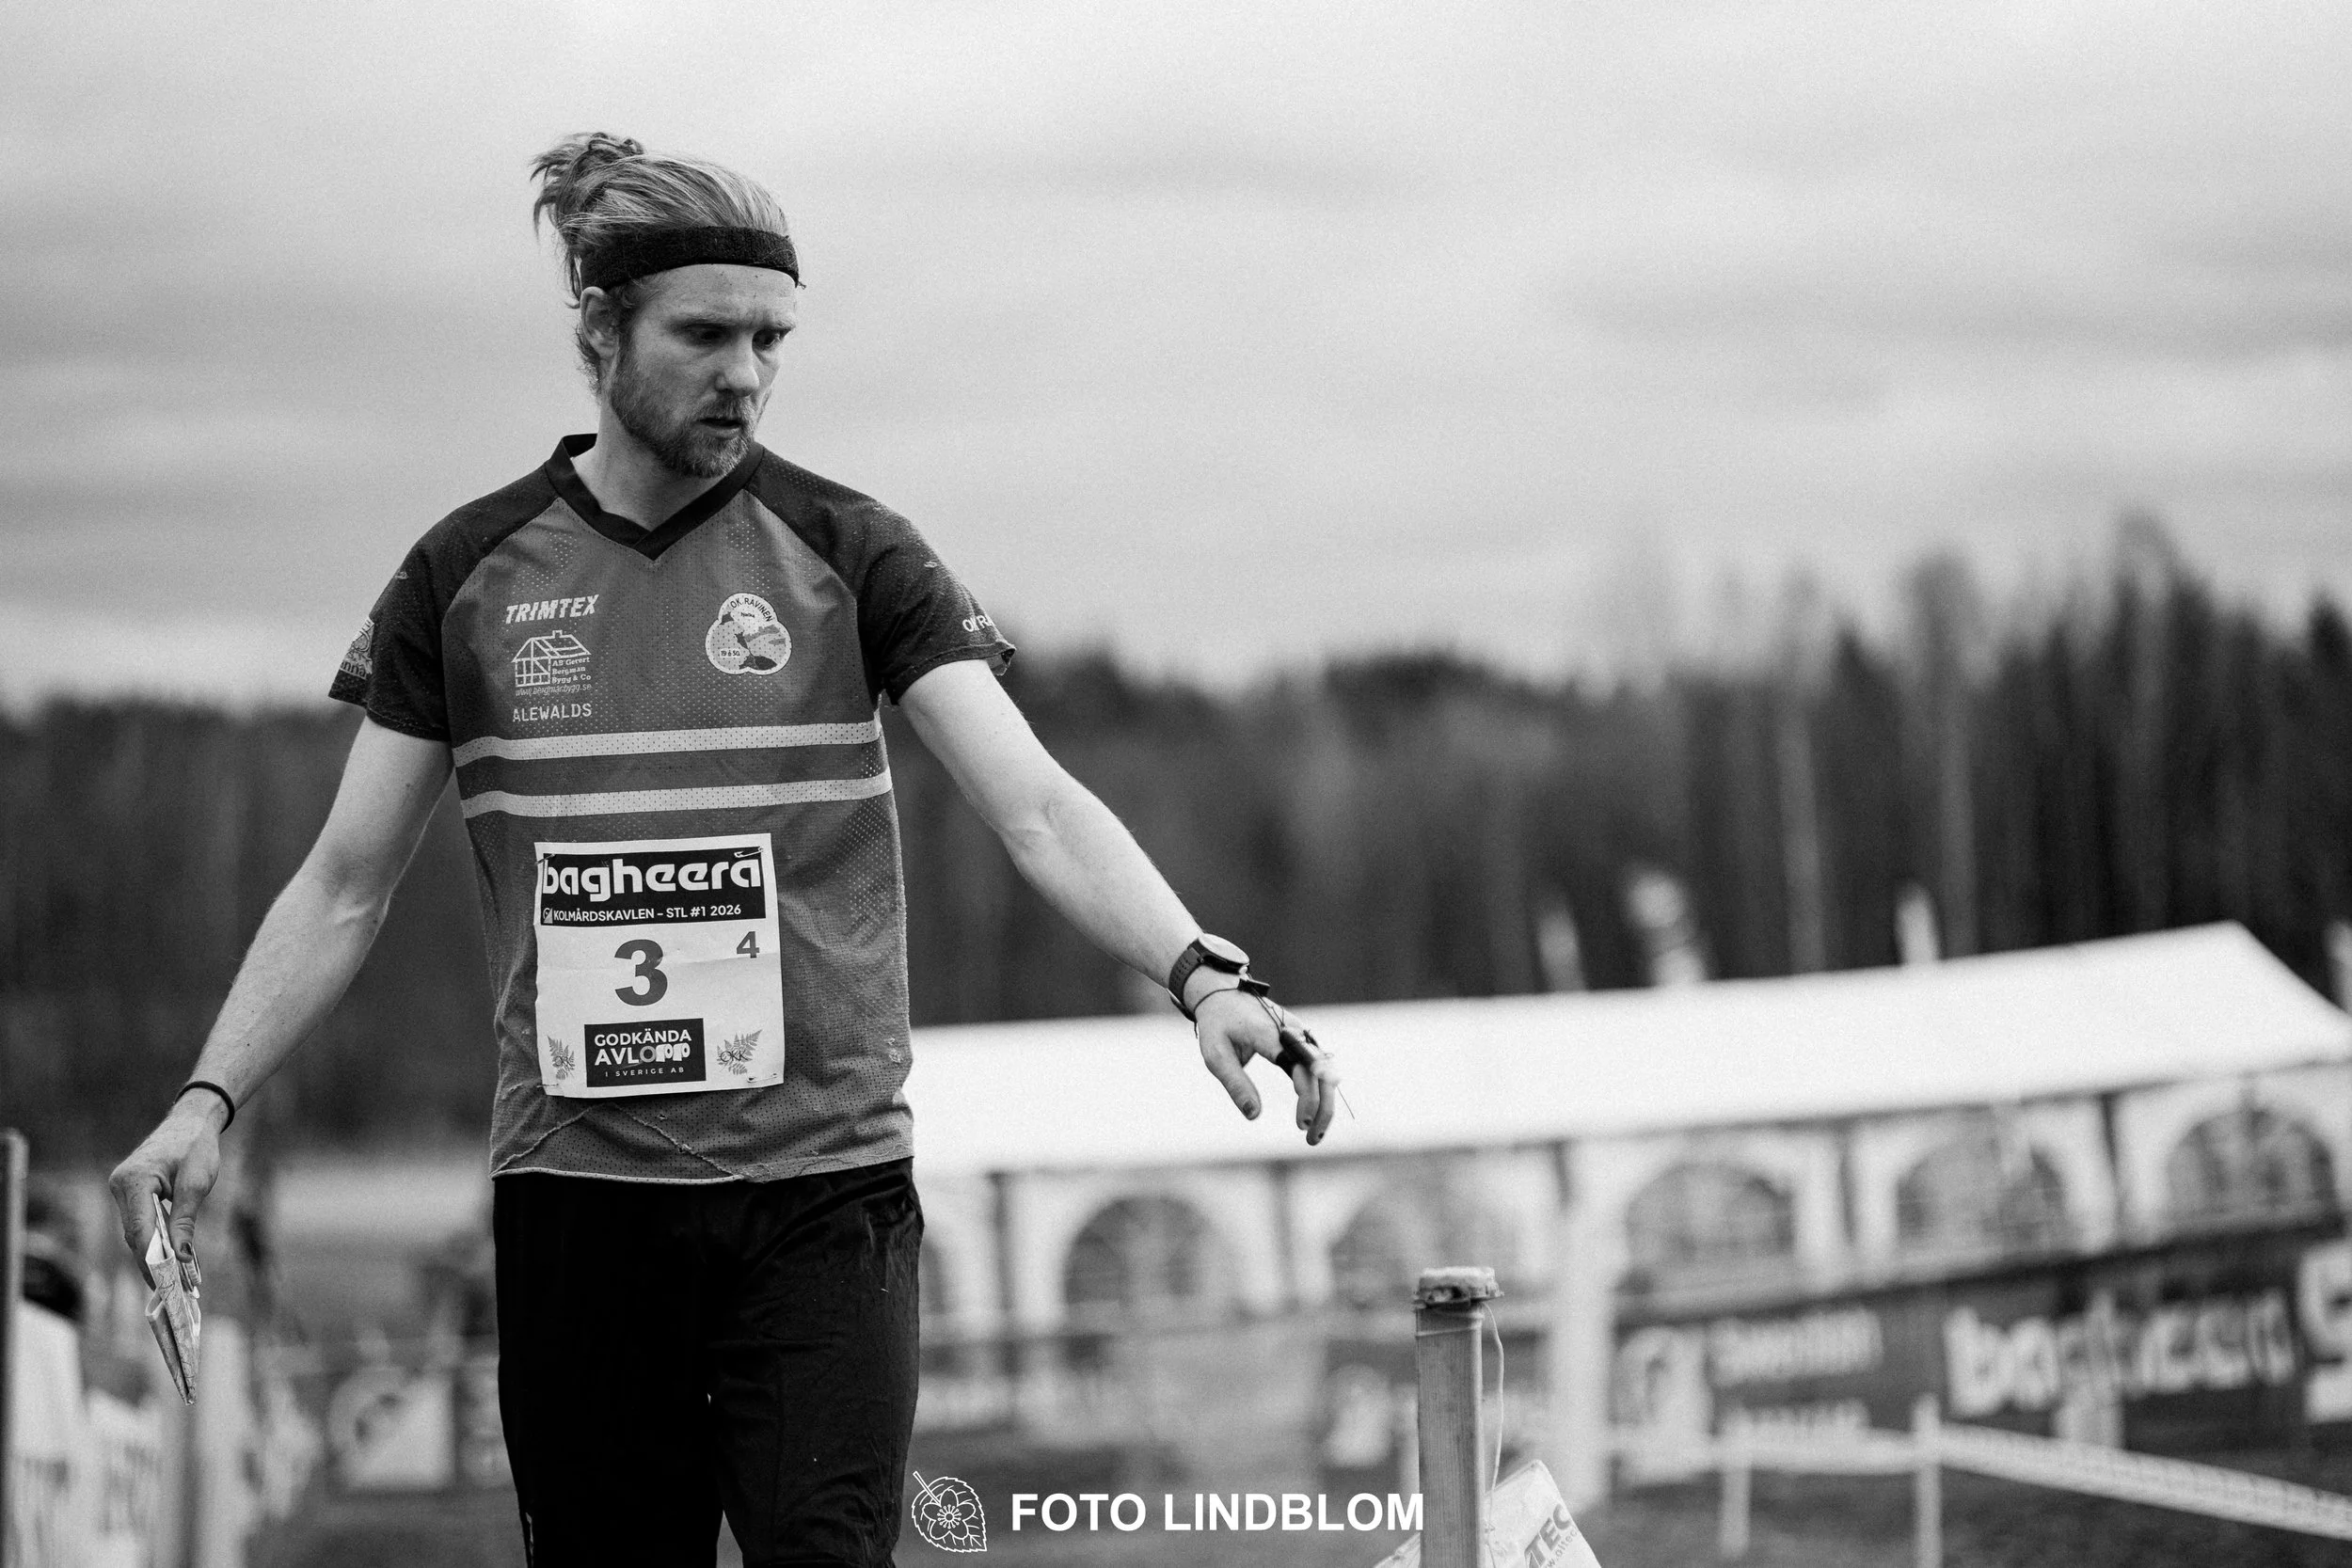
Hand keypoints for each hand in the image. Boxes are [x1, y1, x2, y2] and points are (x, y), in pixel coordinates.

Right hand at [108, 1095, 226, 1280]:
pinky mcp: (128, 1192)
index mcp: (134, 1180)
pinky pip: (139, 1222)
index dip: (150, 1260)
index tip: (164, 1283)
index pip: (139, 1229)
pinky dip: (153, 1239)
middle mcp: (120, 1185)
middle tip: (171, 1289)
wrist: (191, 1121)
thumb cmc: (196, 1146)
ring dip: (153, 1253)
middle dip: (152, 1262)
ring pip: (135, 1230)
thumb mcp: (198, 1183)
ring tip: (173, 1279)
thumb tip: (181, 1257)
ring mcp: (121, 1189)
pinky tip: (168, 1256)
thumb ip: (185, 1220)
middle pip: (134, 1234)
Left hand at [1192, 987, 1339, 1145]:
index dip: (1308, 1097)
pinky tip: (1316, 1114)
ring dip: (1326, 1103)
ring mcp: (1301, 1033)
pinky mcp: (1302, 1039)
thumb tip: (1254, 1115)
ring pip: (1326, 1071)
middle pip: (1322, 1073)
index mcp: (1271, 1033)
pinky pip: (1319, 1067)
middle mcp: (1293, 1031)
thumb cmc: (1218, 1024)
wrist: (1223, 993)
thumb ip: (1236, 1084)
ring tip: (1314, 1135)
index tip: (1302, 1124)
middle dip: (1323, 1108)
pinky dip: (1321, 1092)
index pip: (1302, 1067)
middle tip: (1311, 1139)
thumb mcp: (1216, 1055)